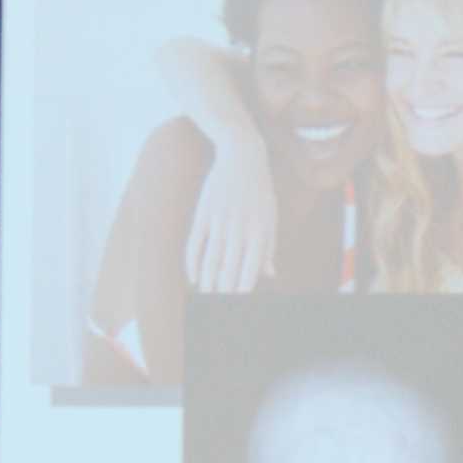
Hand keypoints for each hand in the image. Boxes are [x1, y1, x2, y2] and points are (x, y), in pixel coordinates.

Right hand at [183, 136, 278, 294]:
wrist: (241, 156)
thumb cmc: (259, 190)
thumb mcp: (270, 216)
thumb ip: (268, 246)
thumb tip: (270, 274)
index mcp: (259, 231)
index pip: (249, 271)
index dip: (242, 292)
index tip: (237, 305)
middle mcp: (239, 229)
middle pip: (228, 270)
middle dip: (223, 293)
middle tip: (218, 307)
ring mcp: (219, 221)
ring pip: (210, 261)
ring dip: (207, 283)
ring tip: (206, 297)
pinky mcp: (203, 213)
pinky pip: (195, 245)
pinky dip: (193, 264)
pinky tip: (194, 278)